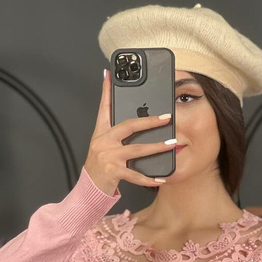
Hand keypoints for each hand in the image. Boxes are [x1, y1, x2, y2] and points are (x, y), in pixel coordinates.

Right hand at [83, 69, 175, 194]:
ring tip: (172, 145)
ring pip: (137, 150)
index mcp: (102, 132)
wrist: (90, 186)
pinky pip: (135, 176)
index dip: (108, 90)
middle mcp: (104, 142)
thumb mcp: (101, 140)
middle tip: (167, 119)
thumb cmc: (100, 163)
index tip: (112, 74)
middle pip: (129, 127)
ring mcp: (109, 157)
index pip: (105, 107)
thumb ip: (109, 120)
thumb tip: (113, 92)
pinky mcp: (113, 172)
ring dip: (156, 147)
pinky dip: (149, 178)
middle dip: (150, 122)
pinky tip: (161, 178)